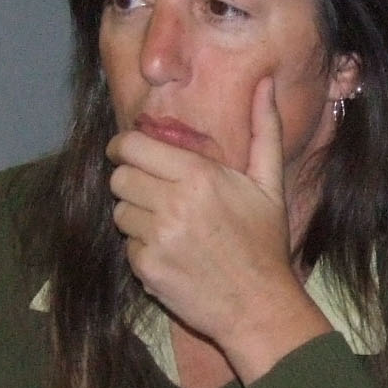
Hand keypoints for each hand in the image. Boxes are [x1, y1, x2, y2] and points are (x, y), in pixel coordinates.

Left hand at [106, 78, 329, 381]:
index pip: (131, 146)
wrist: (259, 305)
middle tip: (158, 195)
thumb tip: (265, 82)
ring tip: (172, 229)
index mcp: (198, 176)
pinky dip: (144, 250)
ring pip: (119, 212)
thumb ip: (263, 129)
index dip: (126, 148)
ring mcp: (156, 237)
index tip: (132, 155)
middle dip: (133, 183)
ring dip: (137, 217)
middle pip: (119, 177)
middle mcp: (172, 203)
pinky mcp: (145, 267)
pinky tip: (174, 256)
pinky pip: (126, 246)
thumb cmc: (265, 242)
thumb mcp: (268, 184)